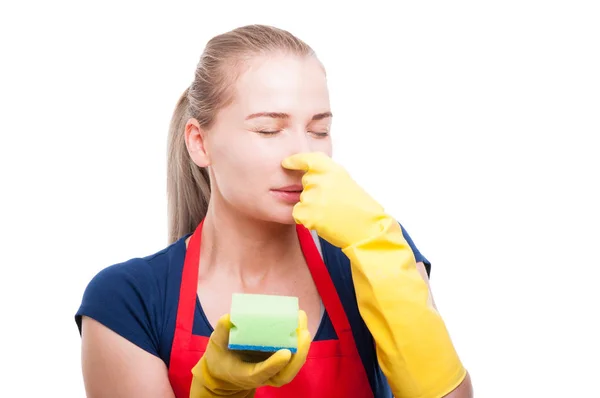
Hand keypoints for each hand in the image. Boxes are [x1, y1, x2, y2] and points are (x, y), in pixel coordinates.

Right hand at [190, 311, 310, 396]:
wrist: (224, 370)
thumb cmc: (220, 356)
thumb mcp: (216, 344)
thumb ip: (222, 331)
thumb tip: (230, 318)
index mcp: (245, 374)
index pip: (262, 373)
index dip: (274, 364)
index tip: (285, 353)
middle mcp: (263, 376)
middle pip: (285, 373)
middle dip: (298, 353)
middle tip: (303, 331)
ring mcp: (273, 372)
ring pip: (292, 365)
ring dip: (302, 345)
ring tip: (302, 319)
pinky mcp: (278, 363)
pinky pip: (292, 356)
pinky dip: (299, 341)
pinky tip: (299, 321)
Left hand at [282, 152, 388, 248]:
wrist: (367, 228)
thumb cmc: (359, 207)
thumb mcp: (345, 181)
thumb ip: (327, 175)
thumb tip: (308, 175)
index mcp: (332, 169)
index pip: (307, 159)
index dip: (295, 160)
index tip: (286, 163)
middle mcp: (320, 180)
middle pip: (305, 182)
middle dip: (313, 192)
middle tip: (331, 203)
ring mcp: (312, 197)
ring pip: (302, 199)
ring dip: (311, 207)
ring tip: (330, 214)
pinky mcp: (307, 213)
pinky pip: (297, 213)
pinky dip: (306, 218)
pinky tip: (322, 222)